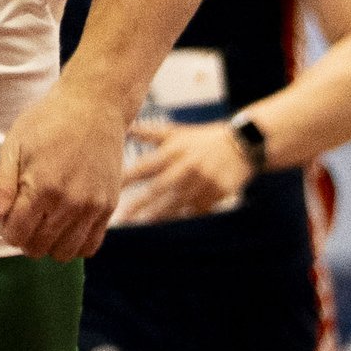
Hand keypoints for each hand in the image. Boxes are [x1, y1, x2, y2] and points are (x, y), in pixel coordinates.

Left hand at [0, 85, 125, 259]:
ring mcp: (93, 207)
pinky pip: (91, 246)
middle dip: (25, 237)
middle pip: (39, 248)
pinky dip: (74, 244)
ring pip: (65, 253)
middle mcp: (70, 203)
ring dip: (49, 244)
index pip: (17, 236)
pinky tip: (65, 225)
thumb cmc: (48, 121)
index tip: (8, 213)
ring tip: (44, 220)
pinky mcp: (109, 207)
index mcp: (42, 187)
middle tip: (25, 214)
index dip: (6, 229)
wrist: (94, 106)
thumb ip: (1, 187)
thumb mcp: (14, 146)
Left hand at [116, 120, 252, 224]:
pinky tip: (168, 222)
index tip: (108, 187)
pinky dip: (182, 215)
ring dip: (158, 214)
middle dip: (138, 203)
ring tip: (141, 223)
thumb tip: (123, 127)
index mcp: (174, 150)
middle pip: (158, 188)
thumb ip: (149, 133)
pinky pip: (195, 209)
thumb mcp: (176, 133)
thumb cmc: (201, 139)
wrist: (242, 145)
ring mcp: (202, 182)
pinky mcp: (216, 194)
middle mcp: (186, 166)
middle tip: (120, 217)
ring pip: (176, 203)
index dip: (126, 177)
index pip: (145, 165)